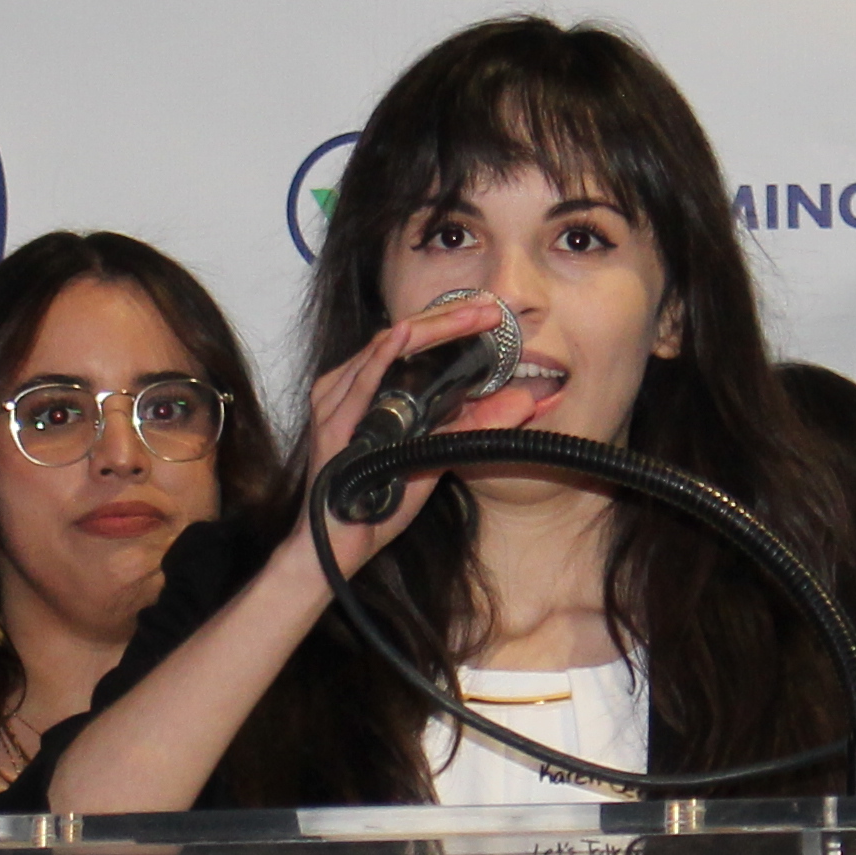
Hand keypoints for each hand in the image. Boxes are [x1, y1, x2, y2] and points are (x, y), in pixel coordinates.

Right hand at [284, 289, 541, 579]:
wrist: (338, 546)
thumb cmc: (375, 503)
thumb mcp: (435, 457)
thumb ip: (471, 427)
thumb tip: (523, 402)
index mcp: (367, 390)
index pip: (411, 343)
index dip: (451, 324)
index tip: (490, 316)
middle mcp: (347, 388)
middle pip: (401, 336)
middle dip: (448, 319)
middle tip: (489, 308)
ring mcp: (336, 404)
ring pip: (384, 348)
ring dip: (429, 328)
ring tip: (467, 315)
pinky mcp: (332, 425)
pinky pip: (359, 381)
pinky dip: (383, 355)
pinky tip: (405, 336)